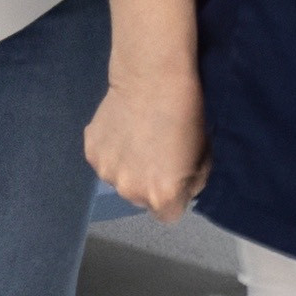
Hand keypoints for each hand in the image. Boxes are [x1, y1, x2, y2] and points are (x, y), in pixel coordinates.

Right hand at [85, 67, 207, 224]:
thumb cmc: (187, 115)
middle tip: (157, 154)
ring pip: (120, 180)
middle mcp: (130, 190)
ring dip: (128, 167)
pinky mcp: (90, 151)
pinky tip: (122, 129)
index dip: (175, 198)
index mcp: (161, 196)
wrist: (152, 79)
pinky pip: (104, 160)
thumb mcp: (204, 155)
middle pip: (141, 199)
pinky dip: (112, 150)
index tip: (176, 178)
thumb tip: (183, 186)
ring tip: (138, 138)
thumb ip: (192, 180)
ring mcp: (106, 172)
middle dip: (149, 183)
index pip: (169, 216)